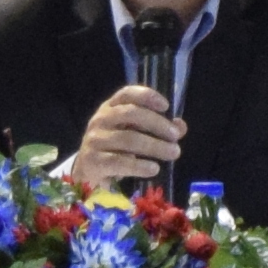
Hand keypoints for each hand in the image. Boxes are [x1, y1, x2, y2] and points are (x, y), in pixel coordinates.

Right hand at [63, 85, 185, 192]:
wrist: (87, 173)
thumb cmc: (115, 149)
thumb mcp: (135, 134)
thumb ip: (158, 128)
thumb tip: (180, 126)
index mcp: (111, 108)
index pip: (127, 94)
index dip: (147, 96)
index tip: (166, 106)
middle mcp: (101, 120)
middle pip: (130, 114)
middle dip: (157, 123)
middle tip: (175, 136)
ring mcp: (95, 140)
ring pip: (128, 139)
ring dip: (155, 146)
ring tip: (173, 153)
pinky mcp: (93, 162)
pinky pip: (119, 162)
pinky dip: (139, 165)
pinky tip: (154, 168)